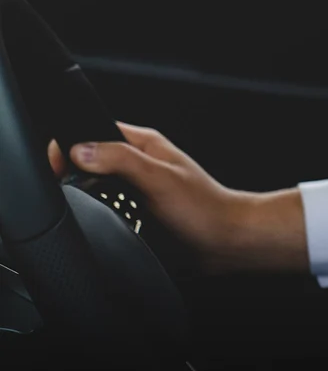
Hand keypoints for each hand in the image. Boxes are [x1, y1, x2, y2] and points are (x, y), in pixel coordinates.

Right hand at [48, 122, 302, 271]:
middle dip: (76, 173)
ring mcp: (139, 186)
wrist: (227, 241)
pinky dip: (101, 212)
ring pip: (97, 185)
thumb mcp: (158, 178)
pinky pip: (108, 206)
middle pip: (90, 159)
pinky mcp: (139, 209)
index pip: (93, 130)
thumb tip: (80, 150)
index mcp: (144, 143)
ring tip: (92, 205)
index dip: (69, 144)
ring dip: (89, 195)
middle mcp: (140, 161)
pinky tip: (106, 219)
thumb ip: (120, 159)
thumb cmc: (204, 208)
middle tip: (72, 191)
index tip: (59, 167)